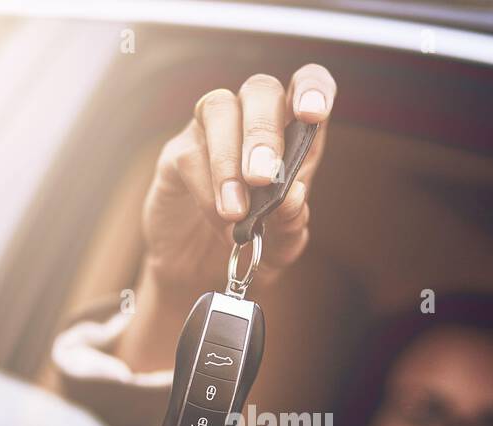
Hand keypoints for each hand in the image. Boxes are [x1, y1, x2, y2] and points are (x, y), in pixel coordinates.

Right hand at [140, 64, 336, 298]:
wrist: (202, 273)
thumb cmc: (253, 247)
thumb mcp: (282, 248)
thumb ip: (292, 225)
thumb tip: (293, 196)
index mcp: (293, 136)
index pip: (307, 85)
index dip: (313, 88)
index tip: (313, 113)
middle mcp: (253, 123)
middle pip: (260, 90)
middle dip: (263, 132)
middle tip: (263, 178)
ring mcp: (212, 133)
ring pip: (219, 109)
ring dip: (228, 160)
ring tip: (235, 212)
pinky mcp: (179, 153)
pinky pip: (189, 153)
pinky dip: (205, 189)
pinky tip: (218, 218)